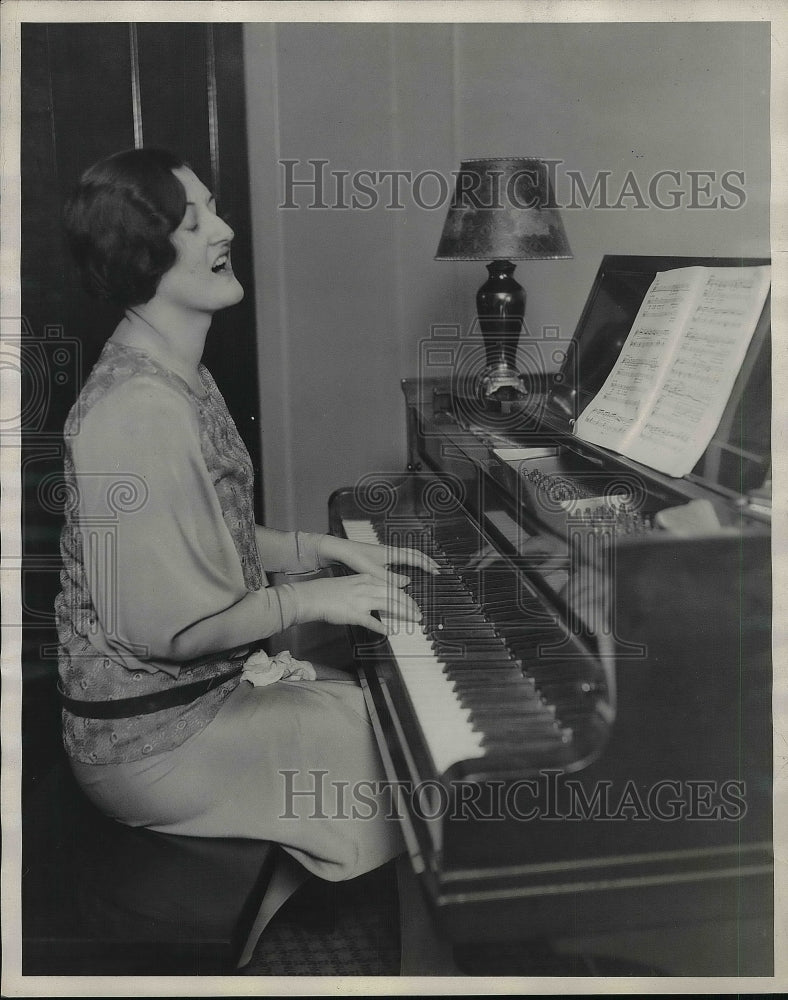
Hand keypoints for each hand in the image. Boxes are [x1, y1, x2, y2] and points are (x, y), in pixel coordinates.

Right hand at [293, 574, 422, 635]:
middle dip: (410, 605)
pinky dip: (381, 627)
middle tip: (419, 614)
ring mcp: (361, 600)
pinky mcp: (354, 614)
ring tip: (414, 619)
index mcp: (367, 579)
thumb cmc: (331, 591)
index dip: (406, 597)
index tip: (414, 604)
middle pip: (396, 595)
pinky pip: (372, 621)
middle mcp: (367, 588)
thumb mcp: (354, 582)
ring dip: (404, 613)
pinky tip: (389, 631)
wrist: (314, 596)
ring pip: (389, 605)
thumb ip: (370, 587)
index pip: (393, 587)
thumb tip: (384, 595)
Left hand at [319, 536, 439, 586]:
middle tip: (437, 568)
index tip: (436, 571)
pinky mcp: (381, 555)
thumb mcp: (373, 572)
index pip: (415, 558)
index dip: (427, 565)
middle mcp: (391, 551)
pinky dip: (409, 561)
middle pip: (414, 554)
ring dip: (419, 560)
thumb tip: (407, 583)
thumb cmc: (355, 558)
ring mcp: (386, 552)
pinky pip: (401, 556)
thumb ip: (391, 578)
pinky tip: (407, 568)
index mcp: (392, 554)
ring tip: (426, 566)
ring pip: (408, 554)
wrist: (341, 550)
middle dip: (427, 561)